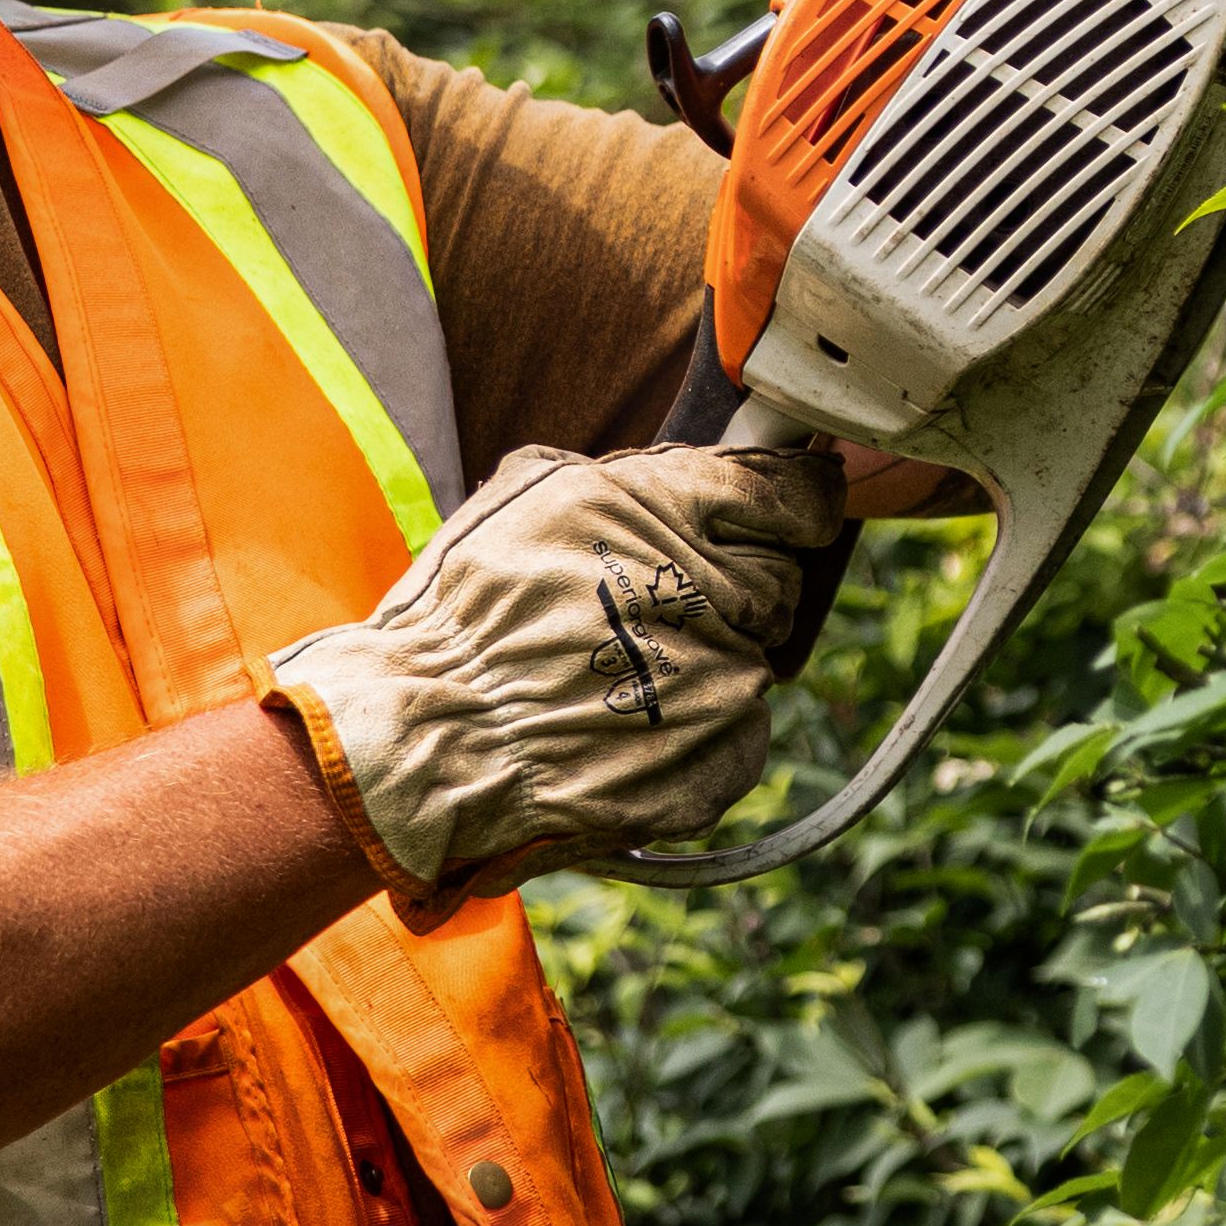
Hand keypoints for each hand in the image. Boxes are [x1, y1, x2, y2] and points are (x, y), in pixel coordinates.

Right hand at [260, 438, 852, 897]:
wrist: (430, 744)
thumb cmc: (465, 618)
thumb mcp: (532, 499)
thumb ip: (640, 476)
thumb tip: (714, 468)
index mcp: (666, 512)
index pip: (790, 494)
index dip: (795, 502)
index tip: (795, 512)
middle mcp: (710, 593)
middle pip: (776, 578)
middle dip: (732, 589)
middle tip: (654, 612)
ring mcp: (725, 681)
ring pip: (752, 658)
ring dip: (701, 663)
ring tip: (611, 679)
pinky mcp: (722, 758)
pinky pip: (736, 732)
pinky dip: (695, 731)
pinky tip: (622, 732)